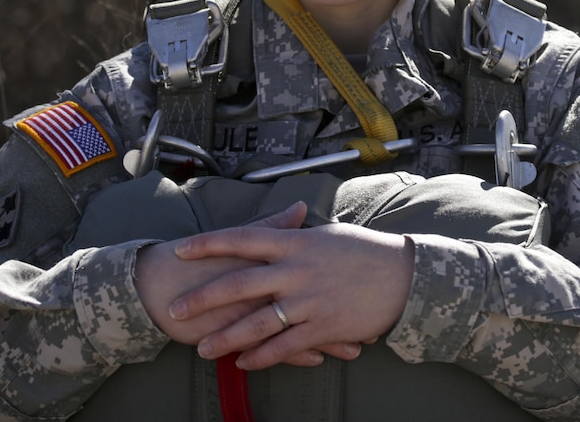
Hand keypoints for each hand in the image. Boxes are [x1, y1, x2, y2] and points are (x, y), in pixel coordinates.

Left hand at [168, 210, 414, 369]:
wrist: (403, 275)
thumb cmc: (366, 250)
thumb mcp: (328, 234)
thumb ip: (299, 230)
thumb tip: (285, 217)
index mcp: (295, 242)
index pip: (243, 238)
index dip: (208, 244)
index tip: (180, 250)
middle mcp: (296, 270)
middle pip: (239, 284)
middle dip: (203, 298)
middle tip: (176, 310)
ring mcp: (308, 301)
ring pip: (257, 322)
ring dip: (226, 337)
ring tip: (202, 348)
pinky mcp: (322, 327)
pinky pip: (284, 346)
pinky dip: (261, 356)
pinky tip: (243, 362)